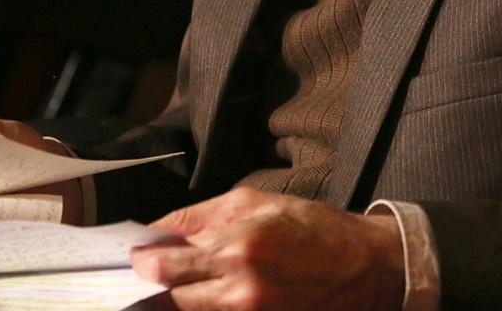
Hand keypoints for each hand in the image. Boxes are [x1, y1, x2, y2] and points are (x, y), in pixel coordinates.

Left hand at [131, 188, 404, 310]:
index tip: (138, 254)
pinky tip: (214, 290)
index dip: (143, 260)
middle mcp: (239, 288)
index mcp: (237, 246)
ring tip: (190, 277)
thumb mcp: (257, 201)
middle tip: (155, 267)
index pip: (165, 265)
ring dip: (182, 296)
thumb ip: (201, 215)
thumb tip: (159, 229)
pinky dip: (207, 306)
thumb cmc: (313, 226)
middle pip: (171, 296)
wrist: (364, 267)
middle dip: (158, 281)